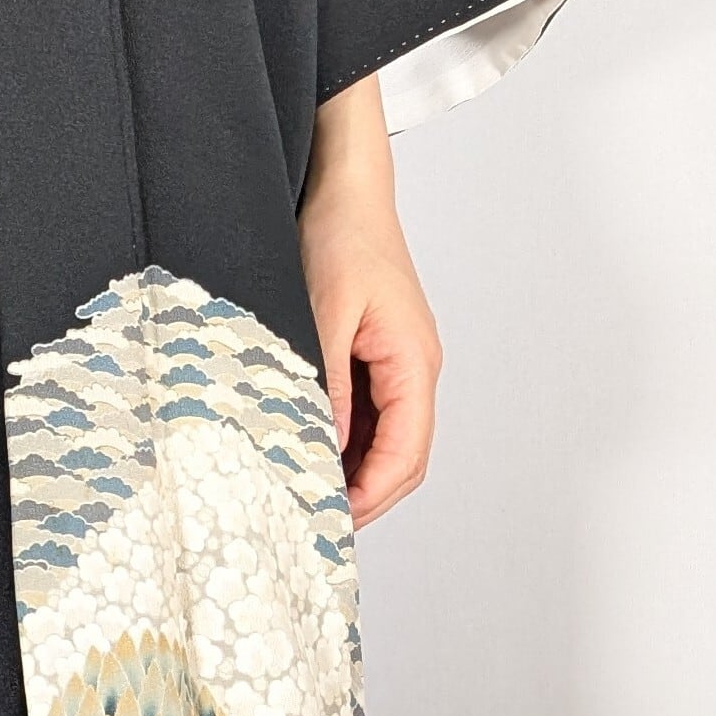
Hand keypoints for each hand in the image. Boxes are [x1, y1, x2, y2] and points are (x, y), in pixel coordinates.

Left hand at [297, 74, 440, 528]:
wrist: (344, 190)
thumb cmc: (342, 237)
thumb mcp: (323, 313)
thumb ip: (325, 385)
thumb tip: (324, 449)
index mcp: (414, 362)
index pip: (407, 453)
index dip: (370, 496)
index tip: (331, 524)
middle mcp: (414, 370)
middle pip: (402, 459)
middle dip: (363, 497)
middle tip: (311, 525)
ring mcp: (395, 366)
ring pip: (382, 442)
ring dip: (349, 472)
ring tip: (301, 496)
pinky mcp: (373, 358)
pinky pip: (364, 417)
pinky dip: (339, 442)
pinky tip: (302, 451)